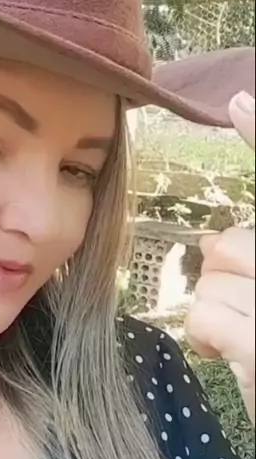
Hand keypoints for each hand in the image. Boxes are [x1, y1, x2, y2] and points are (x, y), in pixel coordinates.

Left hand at [185, 91, 254, 423]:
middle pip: (231, 243)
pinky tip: (231, 357)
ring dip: (219, 310)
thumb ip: (250, 256)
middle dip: (226, 275)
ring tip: (251, 341)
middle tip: (251, 311)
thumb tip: (225, 171)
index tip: (236, 101)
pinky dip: (210, 336)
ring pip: (215, 276)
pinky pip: (207, 314)